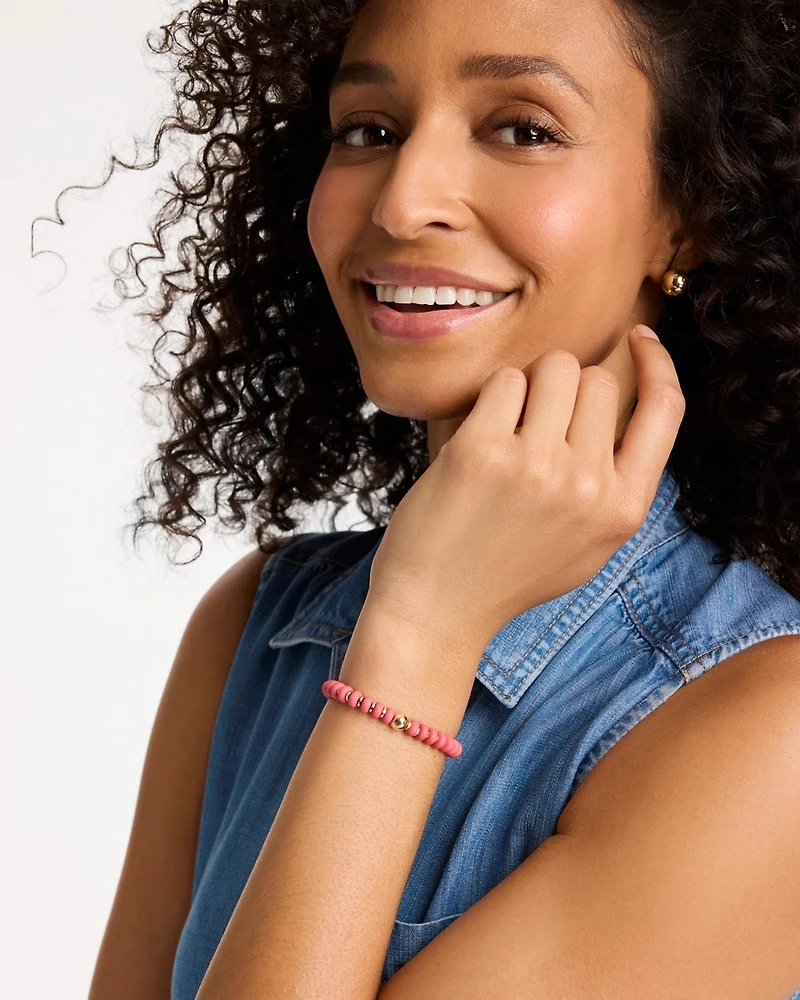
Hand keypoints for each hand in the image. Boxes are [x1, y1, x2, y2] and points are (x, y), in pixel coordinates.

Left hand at [367, 325, 685, 649]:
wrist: (438, 610)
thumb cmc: (508, 573)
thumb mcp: (588, 544)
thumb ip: (614, 484)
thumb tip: (619, 404)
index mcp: (624, 510)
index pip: (666, 410)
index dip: (658, 364)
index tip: (638, 338)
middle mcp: (588, 487)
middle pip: (597, 380)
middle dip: (565, 386)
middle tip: (532, 421)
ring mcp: (536, 467)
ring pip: (553, 368)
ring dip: (528, 384)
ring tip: (505, 429)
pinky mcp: (482, 451)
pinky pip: (503, 381)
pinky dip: (490, 397)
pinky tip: (477, 436)